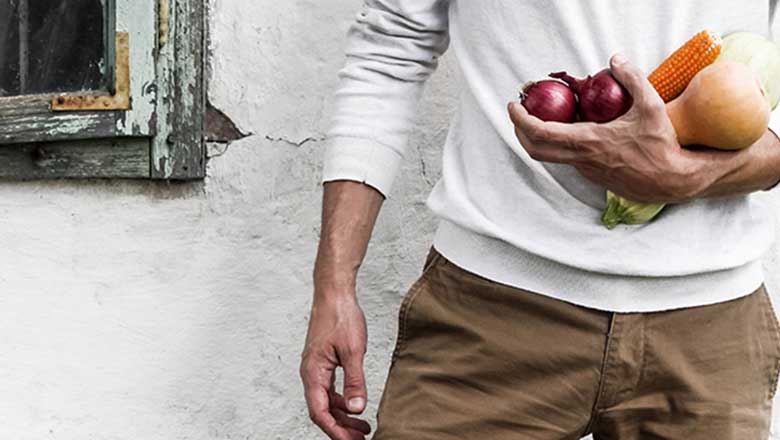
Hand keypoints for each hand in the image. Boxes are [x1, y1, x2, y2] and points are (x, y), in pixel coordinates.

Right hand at [301, 292, 370, 439]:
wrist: (333, 293)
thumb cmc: (341, 316)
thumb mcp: (353, 351)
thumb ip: (355, 382)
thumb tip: (357, 409)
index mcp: (313, 373)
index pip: (320, 412)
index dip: (336, 431)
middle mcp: (310, 373)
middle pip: (322, 411)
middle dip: (341, 428)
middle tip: (361, 439)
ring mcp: (315, 368)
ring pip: (326, 401)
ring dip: (343, 416)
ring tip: (363, 427)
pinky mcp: (323, 362)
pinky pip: (329, 389)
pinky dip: (342, 401)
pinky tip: (355, 404)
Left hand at [508, 54, 709, 203]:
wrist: (671, 181)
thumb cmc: (661, 145)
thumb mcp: (651, 106)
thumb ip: (633, 79)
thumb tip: (615, 60)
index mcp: (587, 142)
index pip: (540, 132)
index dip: (520, 120)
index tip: (514, 106)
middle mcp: (580, 159)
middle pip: (534, 149)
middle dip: (520, 131)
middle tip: (519, 112)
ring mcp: (584, 170)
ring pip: (551, 155)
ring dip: (539, 137)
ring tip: (542, 115)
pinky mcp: (591, 174)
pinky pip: (567, 157)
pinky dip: (559, 142)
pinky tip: (571, 127)